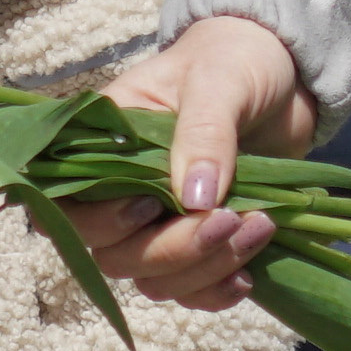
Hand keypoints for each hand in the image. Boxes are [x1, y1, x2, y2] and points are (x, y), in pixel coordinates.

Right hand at [111, 12, 326, 300]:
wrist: (285, 71)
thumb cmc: (237, 60)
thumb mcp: (220, 81)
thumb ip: (204, 132)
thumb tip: (195, 198)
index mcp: (104, 143)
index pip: (64, 204)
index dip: (99, 222)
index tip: (150, 205)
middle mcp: (121, 190)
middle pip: (114, 255)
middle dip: (172, 249)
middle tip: (230, 218)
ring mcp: (159, 222)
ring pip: (154, 279)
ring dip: (204, 268)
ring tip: (258, 228)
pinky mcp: (198, 241)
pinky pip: (191, 290)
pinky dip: (216, 290)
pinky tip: (248, 275)